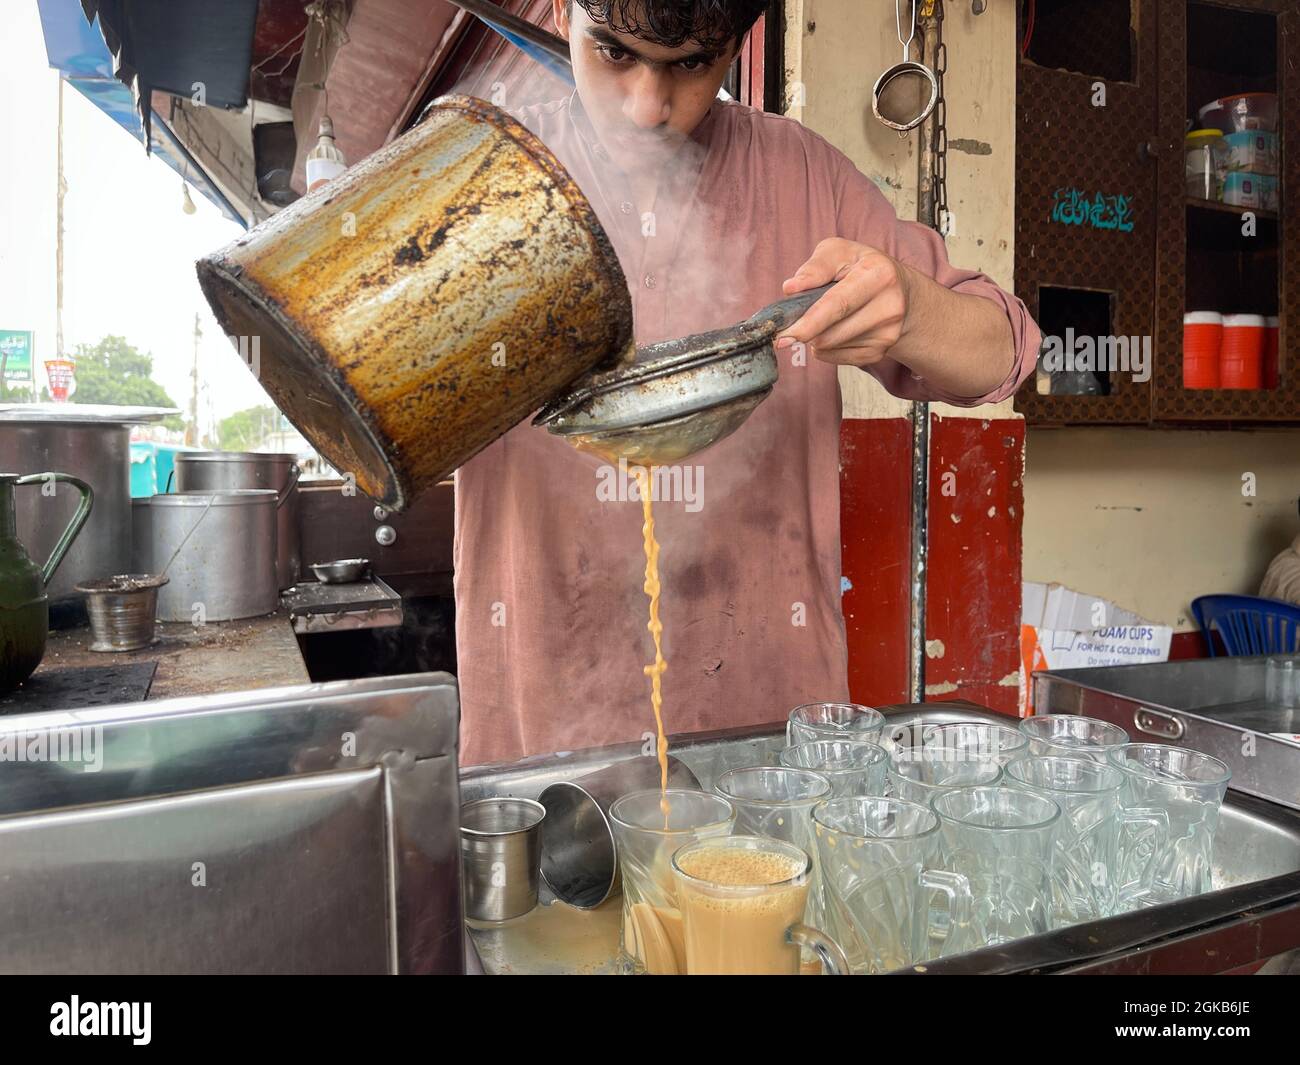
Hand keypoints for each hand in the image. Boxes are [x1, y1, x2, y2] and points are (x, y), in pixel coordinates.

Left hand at [775, 239, 912, 366]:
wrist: (899, 292)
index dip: (809, 322)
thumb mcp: (839, 252)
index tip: (784, 335)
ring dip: (817, 336)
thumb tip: (791, 288)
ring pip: (830, 347)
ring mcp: (887, 334)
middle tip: (797, 318)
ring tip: (827, 317)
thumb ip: (815, 267)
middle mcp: (888, 307)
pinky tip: (837, 329)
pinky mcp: (879, 353)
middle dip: (806, 329)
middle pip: (830, 334)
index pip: (838, 305)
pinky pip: (836, 358)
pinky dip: (827, 347)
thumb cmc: (860, 267)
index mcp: (878, 275)